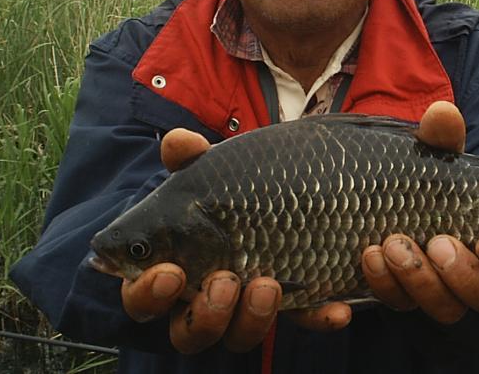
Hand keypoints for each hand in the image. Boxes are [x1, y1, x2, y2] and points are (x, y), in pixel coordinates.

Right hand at [120, 128, 350, 353]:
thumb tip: (179, 142)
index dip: (147, 294)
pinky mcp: (295, 305)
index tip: (170, 272)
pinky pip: (305, 321)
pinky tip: (338, 310)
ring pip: (240, 336)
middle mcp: (202, 299)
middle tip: (224, 282)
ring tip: (268, 284)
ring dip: (252, 318)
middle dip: (204, 316)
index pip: (140, 297)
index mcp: (169, 267)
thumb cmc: (230, 185)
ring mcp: (248, 307)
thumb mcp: (211, 169)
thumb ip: (190, 157)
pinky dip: (321, 318)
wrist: (289, 184)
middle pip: (188, 333)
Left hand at [361, 101, 478, 323]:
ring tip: (391, 246)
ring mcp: (443, 293)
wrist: (375, 197)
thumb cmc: (424, 180)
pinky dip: (383, 286)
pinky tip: (368, 258)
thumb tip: (443, 113)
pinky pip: (399, 305)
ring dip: (420, 282)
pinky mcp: (405, 298)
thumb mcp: (431, 157)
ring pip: (447, 309)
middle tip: (437, 243)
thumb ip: (440, 140)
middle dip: (464, 275)